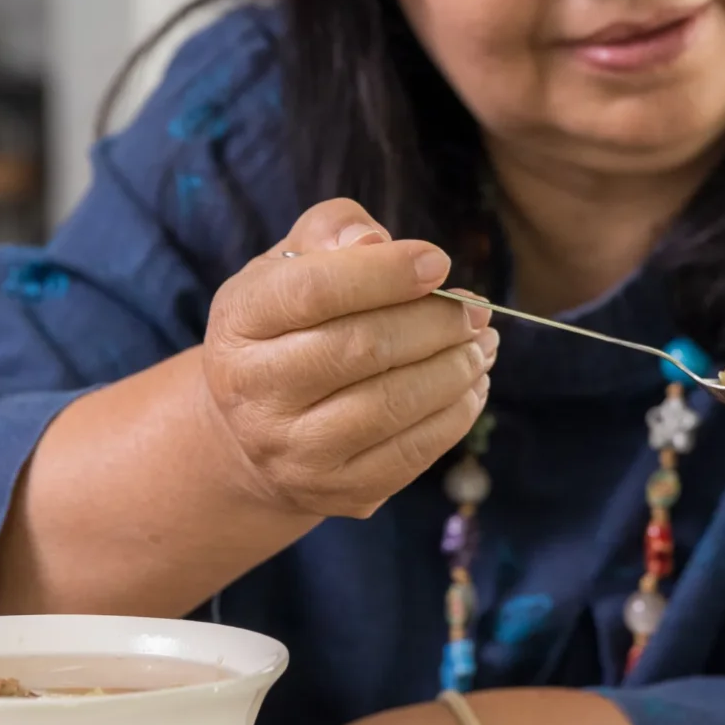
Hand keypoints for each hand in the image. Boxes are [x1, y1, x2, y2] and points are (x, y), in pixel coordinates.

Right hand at [199, 199, 494, 522]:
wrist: (253, 433)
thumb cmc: (288, 327)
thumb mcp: (289, 265)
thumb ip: (331, 232)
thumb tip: (375, 244)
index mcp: (240, 323)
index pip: (314, 291)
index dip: (386, 274)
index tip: (439, 263)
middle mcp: (254, 392)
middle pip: (363, 348)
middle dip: (436, 323)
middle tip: (476, 309)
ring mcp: (294, 451)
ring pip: (393, 404)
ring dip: (456, 368)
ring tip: (484, 343)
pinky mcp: (337, 491)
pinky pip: (412, 452)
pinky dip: (457, 413)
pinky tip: (472, 383)